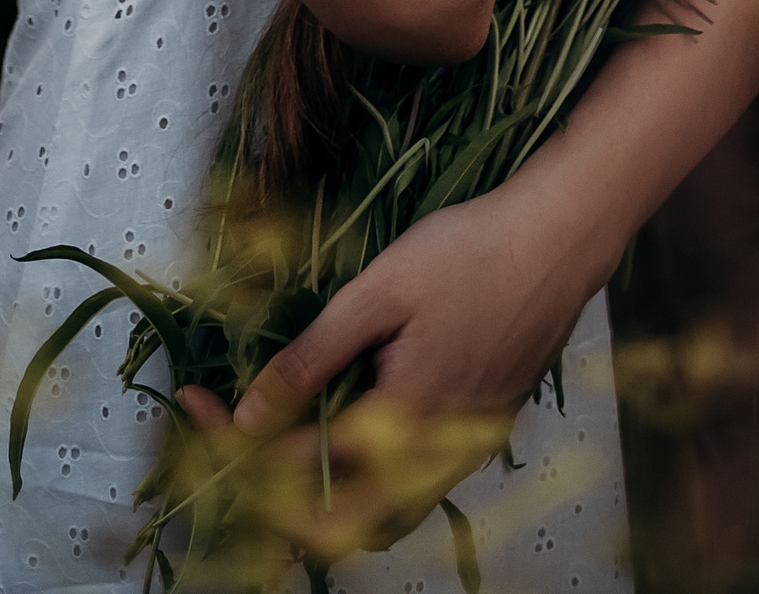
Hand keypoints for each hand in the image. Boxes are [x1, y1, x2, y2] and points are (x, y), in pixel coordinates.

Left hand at [177, 181, 601, 561]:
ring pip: (385, 507)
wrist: (562, 237)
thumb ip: (313, 357)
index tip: (196, 408)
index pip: (301, 466)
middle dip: (282, 491)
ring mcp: (468, 448)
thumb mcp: (380, 291)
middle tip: (242, 436)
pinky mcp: (487, 429)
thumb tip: (251, 413)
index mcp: (406, 422)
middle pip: (345, 520)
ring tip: (291, 424)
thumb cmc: (472, 251)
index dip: (238, 444)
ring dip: (330, 485)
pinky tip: (357, 405)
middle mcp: (439, 454)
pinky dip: (375, 464)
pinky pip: (419, 477)